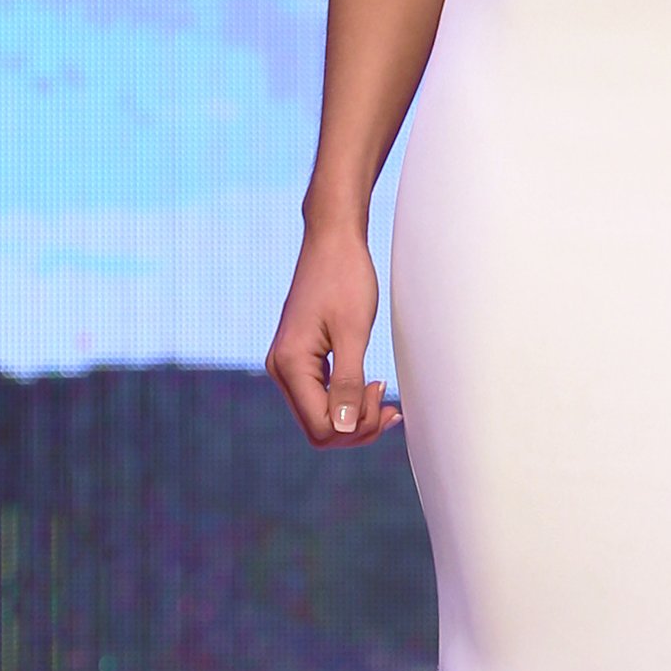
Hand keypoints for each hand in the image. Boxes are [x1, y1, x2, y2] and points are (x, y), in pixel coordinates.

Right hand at [268, 223, 402, 448]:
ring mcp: (287, 365)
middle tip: (389, 405)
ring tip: (384, 395)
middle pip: (319, 428)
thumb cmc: (345, 278)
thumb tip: (344, 430)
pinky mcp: (299, 359)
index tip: (381, 395)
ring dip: (354, 415)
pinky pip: (321, 397)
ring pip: (320, 416)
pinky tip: (371, 388)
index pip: (321, 427)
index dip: (355, 426)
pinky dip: (347, 401)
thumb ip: (348, 384)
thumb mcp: (353, 333)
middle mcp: (281, 369)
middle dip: (357, 426)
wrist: (333, 241)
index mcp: (290, 364)